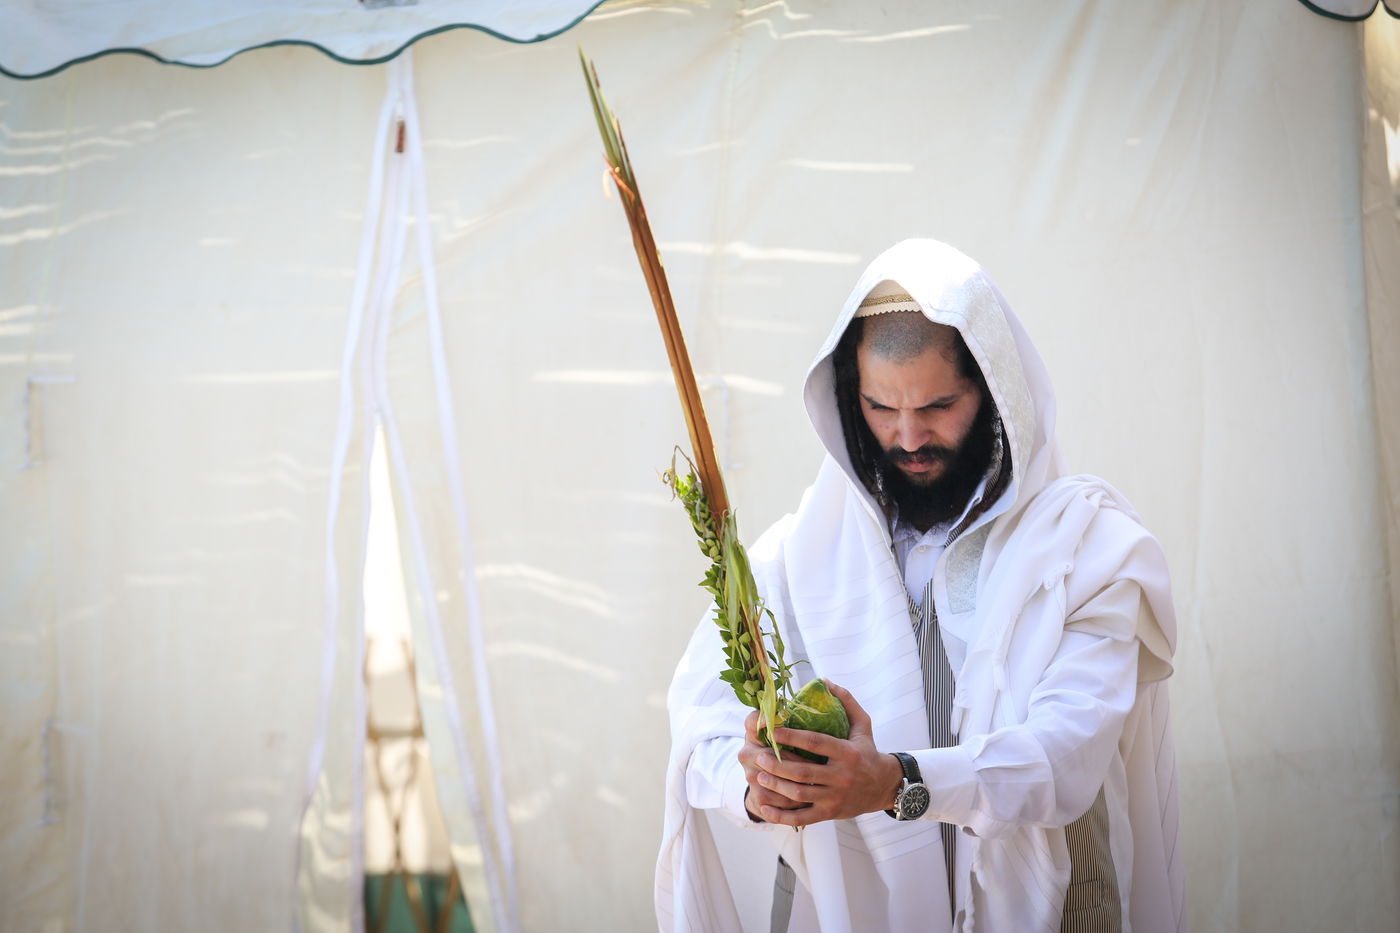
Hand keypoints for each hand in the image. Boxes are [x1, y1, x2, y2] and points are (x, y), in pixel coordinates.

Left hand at [742, 682, 904, 826]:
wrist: (884, 787)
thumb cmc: (868, 751)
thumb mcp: (863, 724)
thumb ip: (846, 701)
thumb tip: (824, 681)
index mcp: (847, 752)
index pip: (816, 742)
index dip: (792, 736)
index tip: (771, 730)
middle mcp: (842, 776)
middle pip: (803, 772)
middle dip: (777, 765)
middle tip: (758, 756)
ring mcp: (835, 797)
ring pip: (800, 794)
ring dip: (777, 786)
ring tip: (759, 776)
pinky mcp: (830, 813)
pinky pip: (803, 818)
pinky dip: (782, 816)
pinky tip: (765, 808)